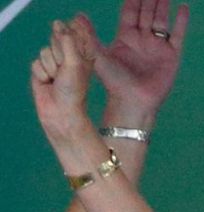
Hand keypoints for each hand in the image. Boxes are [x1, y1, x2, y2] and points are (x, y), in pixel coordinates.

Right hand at [30, 20, 95, 145]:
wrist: (60, 111)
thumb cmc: (73, 90)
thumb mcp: (75, 62)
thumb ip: (67, 41)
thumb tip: (58, 23)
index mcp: (84, 55)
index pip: (74, 33)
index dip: (69, 38)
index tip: (70, 52)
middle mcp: (70, 57)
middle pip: (56, 38)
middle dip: (58, 53)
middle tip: (64, 70)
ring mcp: (55, 63)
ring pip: (44, 50)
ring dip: (50, 66)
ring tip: (57, 79)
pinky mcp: (42, 70)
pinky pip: (35, 62)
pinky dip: (41, 73)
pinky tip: (48, 83)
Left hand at [87, 0, 189, 123]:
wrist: (133, 102)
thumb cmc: (114, 83)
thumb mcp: (97, 55)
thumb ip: (89, 35)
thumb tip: (78, 15)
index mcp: (126, 37)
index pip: (130, 11)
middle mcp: (143, 39)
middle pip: (147, 12)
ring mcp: (158, 47)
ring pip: (161, 20)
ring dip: (163, 5)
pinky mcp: (171, 56)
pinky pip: (177, 35)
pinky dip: (181, 22)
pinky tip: (182, 7)